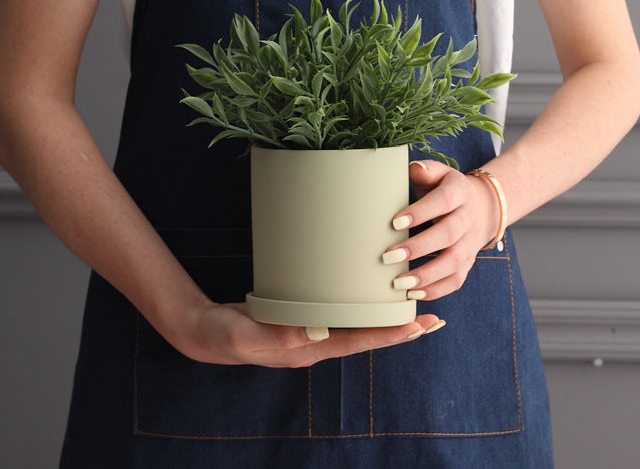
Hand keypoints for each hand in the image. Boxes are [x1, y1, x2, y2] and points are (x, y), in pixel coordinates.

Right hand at [171, 301, 443, 367]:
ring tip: (410, 301)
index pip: (357, 343)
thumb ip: (276, 334)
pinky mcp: (302, 316)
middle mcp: (316, 342)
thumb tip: (314, 330)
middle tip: (433, 315)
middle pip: (365, 335)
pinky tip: (365, 290)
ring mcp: (311, 331)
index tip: (418, 326)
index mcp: (308, 350)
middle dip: (399, 327)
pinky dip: (357, 303)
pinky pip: (337, 312)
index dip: (388, 334)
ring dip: (383, 315)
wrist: (206, 332)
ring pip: (355, 323)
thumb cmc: (225, 335)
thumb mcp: (246, 334)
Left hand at [381, 160, 500, 300]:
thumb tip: (414, 169)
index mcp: (459, 191)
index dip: (421, 212)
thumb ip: (425, 170)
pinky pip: (456, 280)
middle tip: (388, 257)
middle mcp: (468, 218)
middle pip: (447, 235)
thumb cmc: (445, 188)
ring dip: (426, 275)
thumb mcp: (438, 173)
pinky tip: (413, 294)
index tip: (394, 223)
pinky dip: (436, 290)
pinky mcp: (469, 262)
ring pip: (454, 262)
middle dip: (418, 248)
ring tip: (399, 283)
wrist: (482, 206)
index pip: (443, 202)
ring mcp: (471, 243)